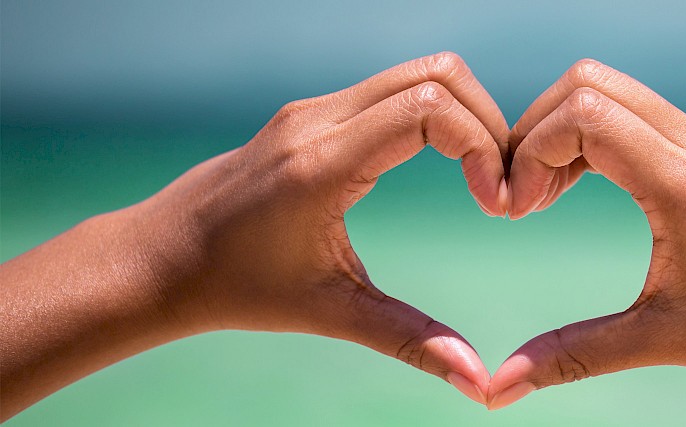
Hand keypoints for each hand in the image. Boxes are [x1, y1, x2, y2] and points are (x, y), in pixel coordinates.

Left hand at [0, 52, 506, 416]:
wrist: (160, 259)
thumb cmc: (238, 289)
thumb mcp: (330, 313)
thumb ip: (410, 339)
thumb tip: (478, 383)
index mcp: (322, 162)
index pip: (430, 109)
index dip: (481, 146)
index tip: (493, 203)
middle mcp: (318, 119)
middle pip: (438, 74)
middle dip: (488, 123)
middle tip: (500, 184)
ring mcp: (315, 108)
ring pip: (421, 73)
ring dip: (467, 116)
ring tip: (482, 176)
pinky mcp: (316, 113)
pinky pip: (396, 89)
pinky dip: (439, 117)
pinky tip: (447, 167)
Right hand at [487, 59, 685, 424]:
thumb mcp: (662, 339)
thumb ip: (574, 354)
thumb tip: (497, 390)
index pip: (586, 115)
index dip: (530, 150)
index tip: (516, 209)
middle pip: (591, 83)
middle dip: (537, 129)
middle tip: (522, 195)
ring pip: (619, 91)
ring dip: (569, 130)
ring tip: (547, 195)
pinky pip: (645, 113)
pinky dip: (602, 135)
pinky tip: (589, 187)